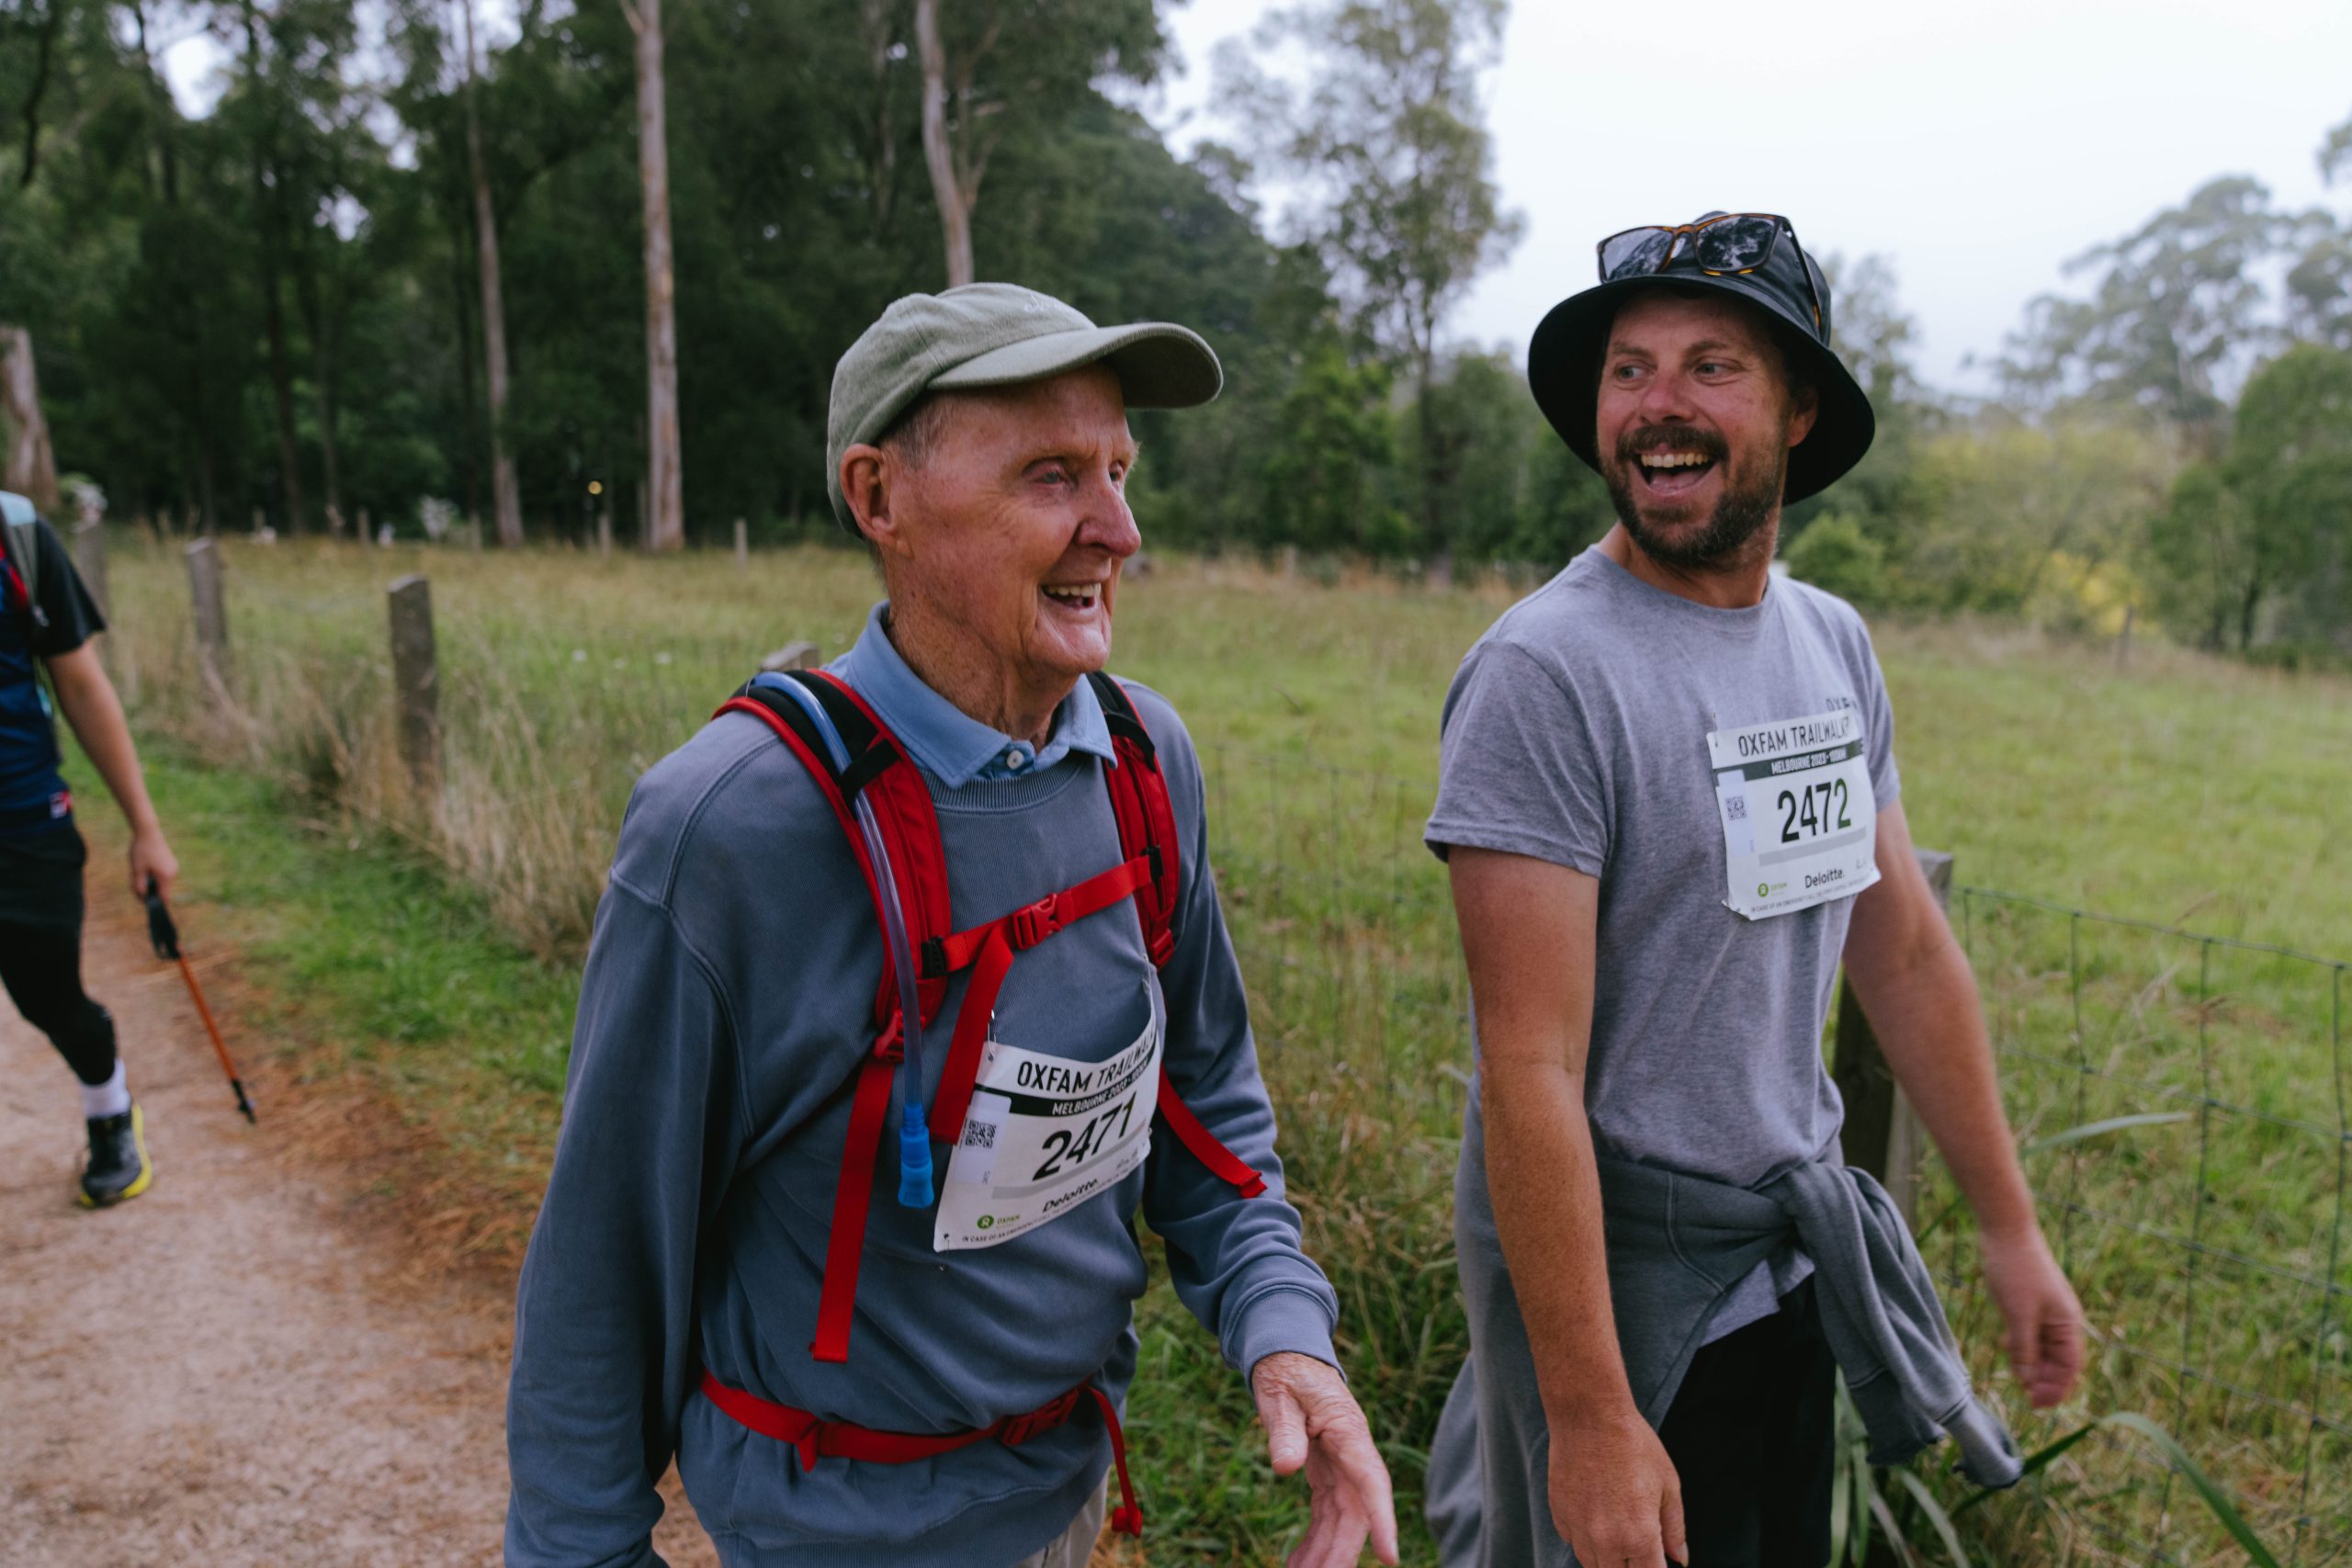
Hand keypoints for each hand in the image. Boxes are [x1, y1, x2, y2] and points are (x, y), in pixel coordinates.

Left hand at [129, 824, 178, 902]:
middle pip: (162, 890)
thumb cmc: (141, 851)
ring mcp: (173, 867)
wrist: (148, 831)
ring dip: (151, 882)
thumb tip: (142, 897)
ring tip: (137, 874)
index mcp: (166, 877)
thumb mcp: (136, 870)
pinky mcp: (171, 862)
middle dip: (149, 891)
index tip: (145, 904)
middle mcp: (173, 873)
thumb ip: (139, 886)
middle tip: (133, 885)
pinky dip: (154, 876)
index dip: (155, 903)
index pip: (164, 898)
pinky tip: (144, 868)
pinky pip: (163, 875)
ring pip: (162, 882)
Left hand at [1250, 1351, 1398, 1566]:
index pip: (1372, 1481)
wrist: (1288, 1357)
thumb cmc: (1285, 1373)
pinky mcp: (1327, 1473)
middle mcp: (1353, 1454)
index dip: (1383, 1520)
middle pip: (1357, 1512)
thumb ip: (1284, 1430)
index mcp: (1348, 1432)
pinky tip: (1298, 1563)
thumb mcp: (1279, 1395)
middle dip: (1344, 1552)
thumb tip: (1285, 1468)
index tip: (1390, 1557)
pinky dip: (1314, 1540)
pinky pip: (1326, 1514)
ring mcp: (1342, 1466)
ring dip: (1326, 1553)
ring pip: (1343, 1520)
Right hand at [1549, 1405, 1685, 1567]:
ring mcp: (1578, 1530)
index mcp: (1640, 1536)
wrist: (1589, 1416)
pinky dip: (1586, 1539)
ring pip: (1592, 1565)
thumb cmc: (1634, 1445)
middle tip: (1639, 1547)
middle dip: (1631, 1566)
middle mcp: (1606, 1541)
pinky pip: (1574, 1542)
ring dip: (1608, 1558)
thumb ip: (1674, 1529)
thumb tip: (1680, 1558)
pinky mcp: (1560, 1516)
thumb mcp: (1668, 1485)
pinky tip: (1596, 1516)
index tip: (1658, 1561)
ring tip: (1619, 1532)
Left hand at [1979, 1223, 2083, 1407]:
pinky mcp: (2028, 1302)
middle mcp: (2061, 1319)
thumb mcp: (2019, 1314)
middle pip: (2058, 1360)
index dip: (2057, 1388)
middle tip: (2025, 1397)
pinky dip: (2021, 1345)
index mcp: (2068, 1323)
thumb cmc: (2016, 1270)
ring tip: (2017, 1379)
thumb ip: (2024, 1348)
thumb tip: (2028, 1379)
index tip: (2039, 1405)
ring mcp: (2045, 1310)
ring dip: (2031, 1364)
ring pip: (2042, 1347)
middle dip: (2044, 1380)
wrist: (2005, 1230)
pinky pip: (2029, 1332)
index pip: (2070, 1366)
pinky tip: (2006, 1350)